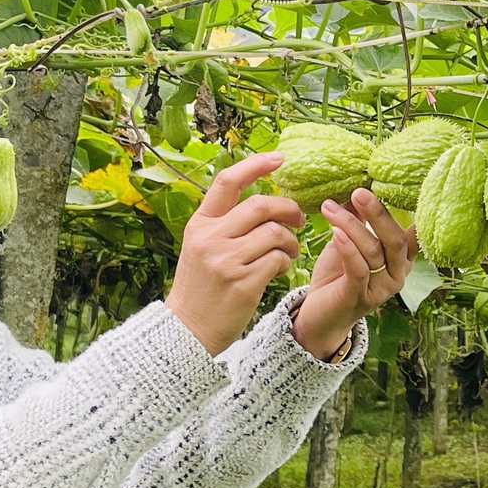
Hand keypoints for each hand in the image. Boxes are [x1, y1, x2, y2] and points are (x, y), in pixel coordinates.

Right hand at [166, 153, 303, 355]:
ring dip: (290, 241)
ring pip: (274, 234)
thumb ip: (225, 223)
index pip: (227, 182)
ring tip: (288, 252)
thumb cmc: (201, 286)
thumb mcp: (201, 246)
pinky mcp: (243, 283)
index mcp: (200, 224)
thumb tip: (263, 200)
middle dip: (287, 208)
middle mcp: (211, 238)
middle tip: (299, 219)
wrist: (188, 329)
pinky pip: (277, 260)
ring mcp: (226, 261)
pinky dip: (285, 262)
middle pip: (260, 205)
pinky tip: (279, 268)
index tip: (279, 158)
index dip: (255, 165)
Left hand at [293, 187, 417, 359]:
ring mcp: (381, 289)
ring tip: (330, 207)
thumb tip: (357, 187)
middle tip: (360, 191)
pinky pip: (358, 270)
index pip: (413, 233)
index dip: (411, 211)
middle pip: (394, 240)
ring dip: (351, 225)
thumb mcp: (348, 241)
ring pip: (373, 252)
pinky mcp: (360, 298)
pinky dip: (348, 249)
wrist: (320, 316)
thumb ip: (357, 218)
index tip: (397, 184)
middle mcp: (398, 274)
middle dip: (378, 213)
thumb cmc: (337, 276)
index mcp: (401, 259)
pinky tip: (336, 232)